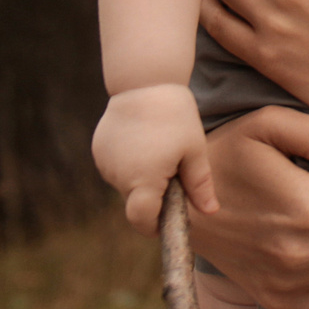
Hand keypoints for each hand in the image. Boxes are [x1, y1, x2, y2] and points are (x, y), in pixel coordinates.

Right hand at [93, 83, 215, 235]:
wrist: (144, 80)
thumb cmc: (175, 116)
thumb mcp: (194, 150)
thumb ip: (200, 185)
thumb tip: (210, 212)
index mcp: (144, 181)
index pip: (142, 221)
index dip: (154, 227)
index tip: (167, 223)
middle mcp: (118, 177)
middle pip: (136, 201)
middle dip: (154, 195)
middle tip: (174, 170)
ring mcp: (105, 163)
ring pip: (126, 183)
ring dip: (141, 177)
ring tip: (159, 147)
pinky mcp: (99, 150)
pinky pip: (116, 167)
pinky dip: (129, 162)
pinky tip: (143, 139)